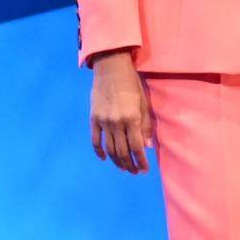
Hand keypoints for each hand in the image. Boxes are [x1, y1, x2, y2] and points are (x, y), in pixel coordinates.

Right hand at [90, 51, 152, 172]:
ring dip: (117, 161)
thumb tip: (146, 146)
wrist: (110, 68)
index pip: (137, 147)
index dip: (141, 161)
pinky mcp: (93, 119)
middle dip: (130, 165)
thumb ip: (145, 125)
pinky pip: (95, 140)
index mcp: (131, 119)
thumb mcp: (143, 102)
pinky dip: (99, 152)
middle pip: (123, 152)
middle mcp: (116, 123)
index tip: (145, 169)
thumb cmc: (131, 83)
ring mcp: (103, 122)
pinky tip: (105, 158)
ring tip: (124, 168)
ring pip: (109, 149)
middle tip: (135, 172)